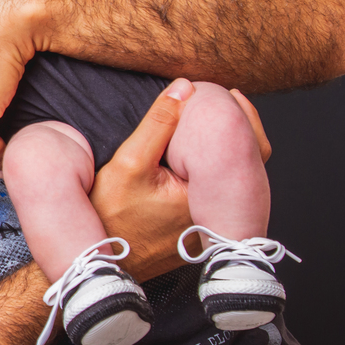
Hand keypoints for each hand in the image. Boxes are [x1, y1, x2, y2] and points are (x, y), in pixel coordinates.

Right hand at [85, 82, 271, 281]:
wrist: (100, 257)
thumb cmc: (110, 214)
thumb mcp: (128, 163)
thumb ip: (157, 124)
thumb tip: (183, 88)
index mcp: (209, 196)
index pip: (240, 147)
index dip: (237, 116)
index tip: (223, 92)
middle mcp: (218, 212)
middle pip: (244, 162)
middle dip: (238, 129)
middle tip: (226, 98)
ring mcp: (212, 222)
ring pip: (233, 177)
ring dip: (228, 148)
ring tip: (216, 119)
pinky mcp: (202, 225)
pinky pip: (220, 189)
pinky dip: (216, 166)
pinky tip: (201, 152)